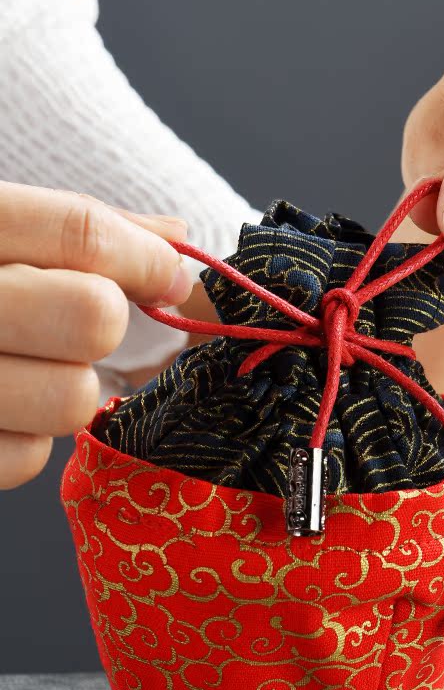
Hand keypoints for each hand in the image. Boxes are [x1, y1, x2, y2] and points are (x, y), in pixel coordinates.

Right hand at [0, 182, 190, 488]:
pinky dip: (23, 440)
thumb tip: (174, 237)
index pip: (78, 230)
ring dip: (66, 385)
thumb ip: (69, 231)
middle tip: (77, 321)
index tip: (172, 276)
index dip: (146, 257)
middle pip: (91, 316)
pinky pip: (25, 459)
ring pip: (71, 398)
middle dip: (101, 321)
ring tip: (22, 365)